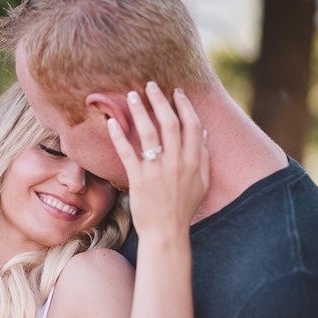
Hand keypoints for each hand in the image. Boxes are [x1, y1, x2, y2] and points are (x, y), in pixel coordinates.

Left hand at [107, 81, 208, 235]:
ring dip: (140, 111)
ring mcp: (157, 170)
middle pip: (170, 123)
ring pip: (149, 133)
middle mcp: (177, 162)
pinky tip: (112, 122)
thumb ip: (204, 158)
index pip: (191, 125)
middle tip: (151, 85)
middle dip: (160, 100)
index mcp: (194, 161)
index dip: (184, 105)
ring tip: (132, 95)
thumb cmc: (183, 208)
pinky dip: (119, 135)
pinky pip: (128, 152)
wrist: (167, 232)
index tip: (176, 92)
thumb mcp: (201, 183)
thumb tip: (204, 134)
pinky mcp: (139, 179)